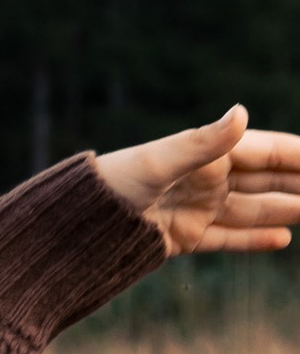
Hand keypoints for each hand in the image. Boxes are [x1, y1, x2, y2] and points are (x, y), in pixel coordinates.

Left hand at [94, 106, 299, 256]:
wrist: (75, 228)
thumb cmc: (112, 185)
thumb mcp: (158, 162)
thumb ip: (203, 143)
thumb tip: (242, 113)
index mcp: (204, 155)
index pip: (264, 151)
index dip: (297, 155)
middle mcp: (205, 179)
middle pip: (265, 181)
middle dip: (299, 183)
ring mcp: (197, 209)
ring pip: (253, 209)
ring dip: (286, 209)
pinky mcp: (186, 238)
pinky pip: (229, 238)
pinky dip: (256, 239)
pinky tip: (284, 239)